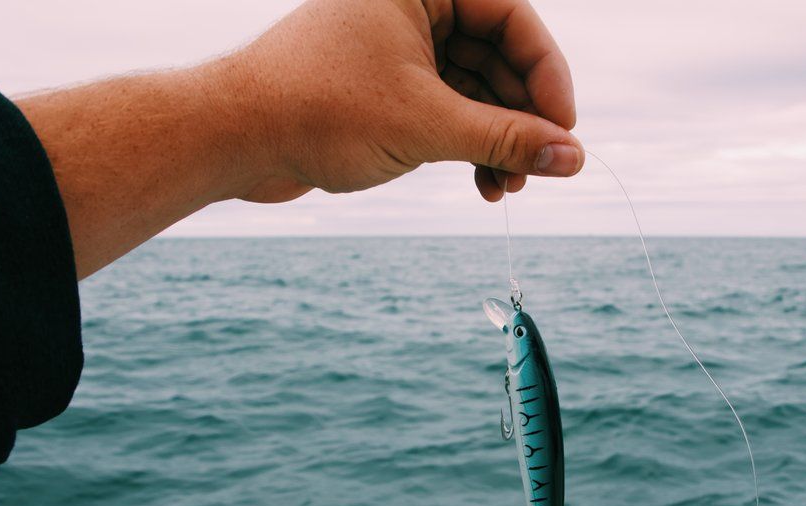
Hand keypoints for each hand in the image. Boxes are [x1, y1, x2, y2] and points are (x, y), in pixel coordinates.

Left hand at [216, 0, 582, 202]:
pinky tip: (481, 184)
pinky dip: (467, 146)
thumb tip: (573, 157)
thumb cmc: (317, 110)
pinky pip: (446, 108)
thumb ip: (506, 139)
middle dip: (521, 119)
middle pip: (498, 56)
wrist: (233, 138)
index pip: (513, 18)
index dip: (547, 77)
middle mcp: (412, 5)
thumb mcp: (427, 126)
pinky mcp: (385, 86)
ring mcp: (398, 46)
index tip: (565, 133)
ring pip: (474, 89)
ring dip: (496, 141)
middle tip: (539, 170)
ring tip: (506, 188)